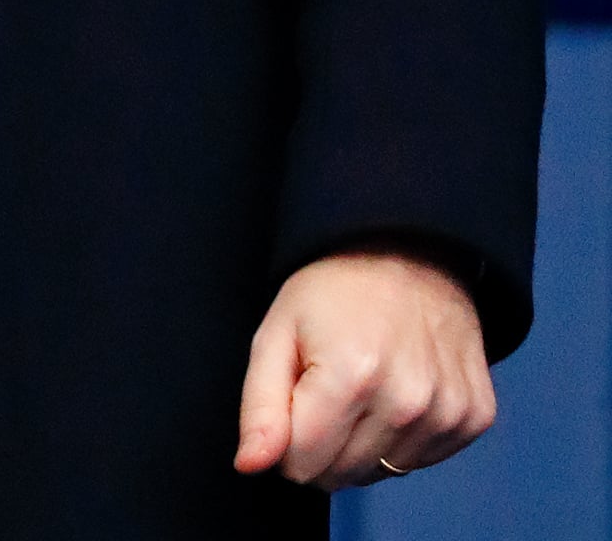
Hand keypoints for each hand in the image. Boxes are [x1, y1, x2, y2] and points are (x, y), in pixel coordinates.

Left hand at [235, 252, 495, 488]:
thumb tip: (251, 465)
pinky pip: (422, 461)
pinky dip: (404, 436)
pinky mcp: (474, 415)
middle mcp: (405, 401)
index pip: (301, 466)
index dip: (287, 439)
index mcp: (349, 376)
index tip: (294, 398)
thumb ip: (259, 406)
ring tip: (364, 383)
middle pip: (342, 475)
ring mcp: (446, 411)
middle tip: (327, 385)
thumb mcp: (277, 330)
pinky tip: (398, 388)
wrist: (408, 249)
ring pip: (381, 472)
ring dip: (364, 441)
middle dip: (324, 442)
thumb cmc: (335, 289)